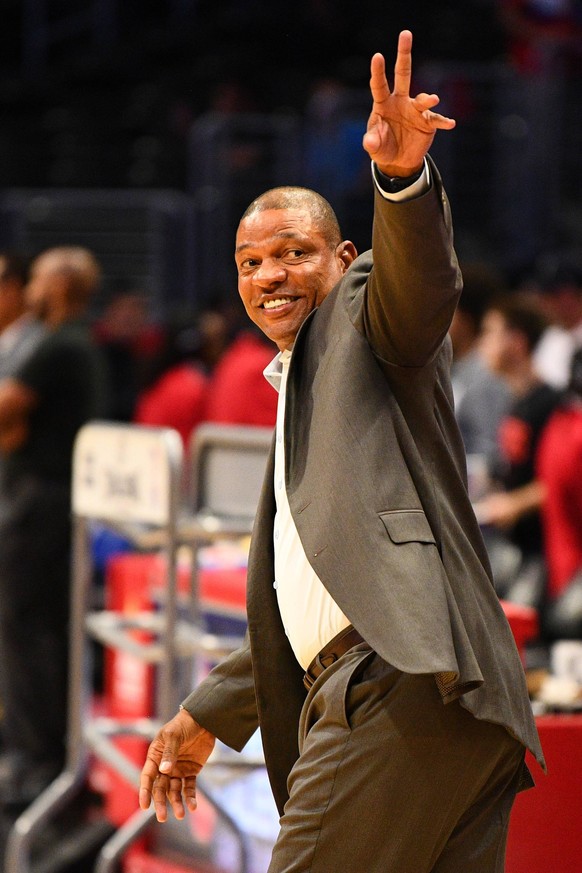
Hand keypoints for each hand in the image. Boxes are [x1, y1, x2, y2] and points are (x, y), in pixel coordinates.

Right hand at [139, 708, 215, 821]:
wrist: (204, 719)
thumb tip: (164, 771)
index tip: (144, 806)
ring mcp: (178, 770)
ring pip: (175, 791)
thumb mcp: (174, 736)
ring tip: (181, 814)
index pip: (147, 777)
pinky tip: (193, 806)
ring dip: (177, 803)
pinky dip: (190, 797)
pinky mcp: (191, 771)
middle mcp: (165, 766)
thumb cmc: (183, 724)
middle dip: (161, 803)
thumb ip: (169, 753)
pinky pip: (189, 787)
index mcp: (155, 756)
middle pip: (160, 788)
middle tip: (163, 818)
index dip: (145, 791)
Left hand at [363, 30, 455, 177]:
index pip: (379, 85)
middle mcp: (400, 101)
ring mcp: (415, 110)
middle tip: (406, 34)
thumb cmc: (383, 147)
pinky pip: (436, 120)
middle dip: (404, 54)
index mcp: (384, 103)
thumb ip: (371, 142)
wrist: (398, 160)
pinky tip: (450, 123)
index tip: (377, 56)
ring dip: (427, 99)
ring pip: (422, 99)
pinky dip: (443, 121)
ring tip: (432, 99)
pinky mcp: (427, 123)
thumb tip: (370, 141)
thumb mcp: (375, 147)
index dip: (378, 71)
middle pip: (403, 73)